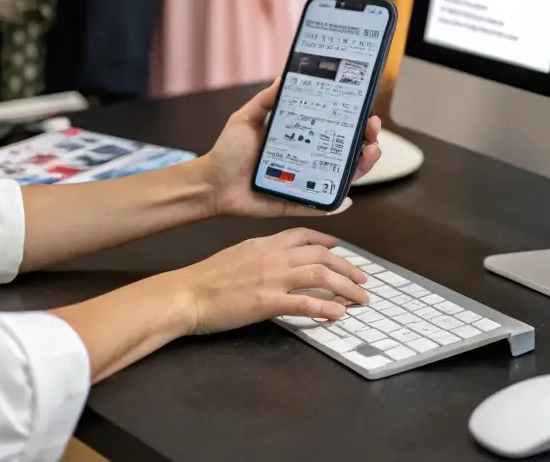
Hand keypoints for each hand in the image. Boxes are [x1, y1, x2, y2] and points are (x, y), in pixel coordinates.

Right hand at [172, 228, 370, 334]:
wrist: (186, 294)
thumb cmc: (205, 279)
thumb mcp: (237, 255)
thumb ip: (260, 256)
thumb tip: (277, 263)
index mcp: (265, 243)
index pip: (305, 235)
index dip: (328, 240)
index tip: (341, 249)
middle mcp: (273, 256)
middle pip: (321, 255)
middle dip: (347, 267)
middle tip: (362, 280)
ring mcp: (272, 278)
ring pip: (321, 275)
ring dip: (346, 287)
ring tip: (360, 299)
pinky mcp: (268, 301)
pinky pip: (306, 302)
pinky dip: (326, 307)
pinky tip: (339, 314)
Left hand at [197, 80, 382, 218]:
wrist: (209, 184)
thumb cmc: (227, 152)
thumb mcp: (246, 117)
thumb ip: (267, 99)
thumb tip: (286, 74)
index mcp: (300, 139)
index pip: (334, 129)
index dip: (354, 122)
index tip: (365, 112)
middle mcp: (307, 160)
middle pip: (346, 153)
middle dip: (367, 142)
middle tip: (372, 132)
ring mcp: (305, 183)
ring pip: (342, 177)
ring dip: (361, 167)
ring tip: (369, 154)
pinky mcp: (297, 204)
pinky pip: (322, 206)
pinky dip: (337, 203)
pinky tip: (348, 196)